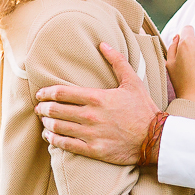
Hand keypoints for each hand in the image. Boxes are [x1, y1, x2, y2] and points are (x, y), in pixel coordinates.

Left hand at [34, 42, 158, 164]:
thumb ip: (117, 62)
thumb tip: (103, 44)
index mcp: (97, 98)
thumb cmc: (144, 109)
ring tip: (45, 122)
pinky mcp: (94, 150)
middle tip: (39, 108)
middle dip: (43, 109)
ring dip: (47, 124)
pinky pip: (66, 145)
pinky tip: (50, 137)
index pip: (61, 93)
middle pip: (55, 110)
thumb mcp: (133, 82)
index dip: (46, 93)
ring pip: (57, 128)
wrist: (155, 138)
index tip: (40, 94)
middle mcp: (91, 116)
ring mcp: (91, 134)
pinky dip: (53, 140)